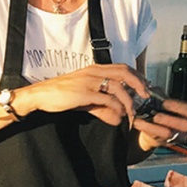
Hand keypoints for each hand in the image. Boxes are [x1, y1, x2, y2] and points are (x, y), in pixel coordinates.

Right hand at [19, 64, 151, 125]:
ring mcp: (89, 81)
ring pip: (118, 87)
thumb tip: (117, 118)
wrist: (41, 95)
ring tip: (132, 112)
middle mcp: (93, 72)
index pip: (122, 67)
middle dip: (138, 84)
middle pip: (124, 72)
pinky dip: (116, 108)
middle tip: (146, 96)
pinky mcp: (84, 93)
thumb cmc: (61, 95)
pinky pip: (106, 99)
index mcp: (94, 69)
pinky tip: (119, 115)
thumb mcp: (84, 99)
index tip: (145, 87)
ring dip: (128, 101)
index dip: (136, 76)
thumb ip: (102, 107)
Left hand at [134, 98, 186, 147]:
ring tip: (142, 120)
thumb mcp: (162, 99)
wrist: (154, 125)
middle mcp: (185, 126)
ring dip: (153, 126)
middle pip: (185, 126)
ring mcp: (175, 136)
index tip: (165, 103)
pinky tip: (137, 122)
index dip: (178, 107)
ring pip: (168, 133)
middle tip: (157, 116)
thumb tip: (149, 90)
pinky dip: (145, 129)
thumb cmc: (161, 110)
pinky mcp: (164, 141)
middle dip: (169, 120)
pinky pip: (156, 137)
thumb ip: (159, 94)